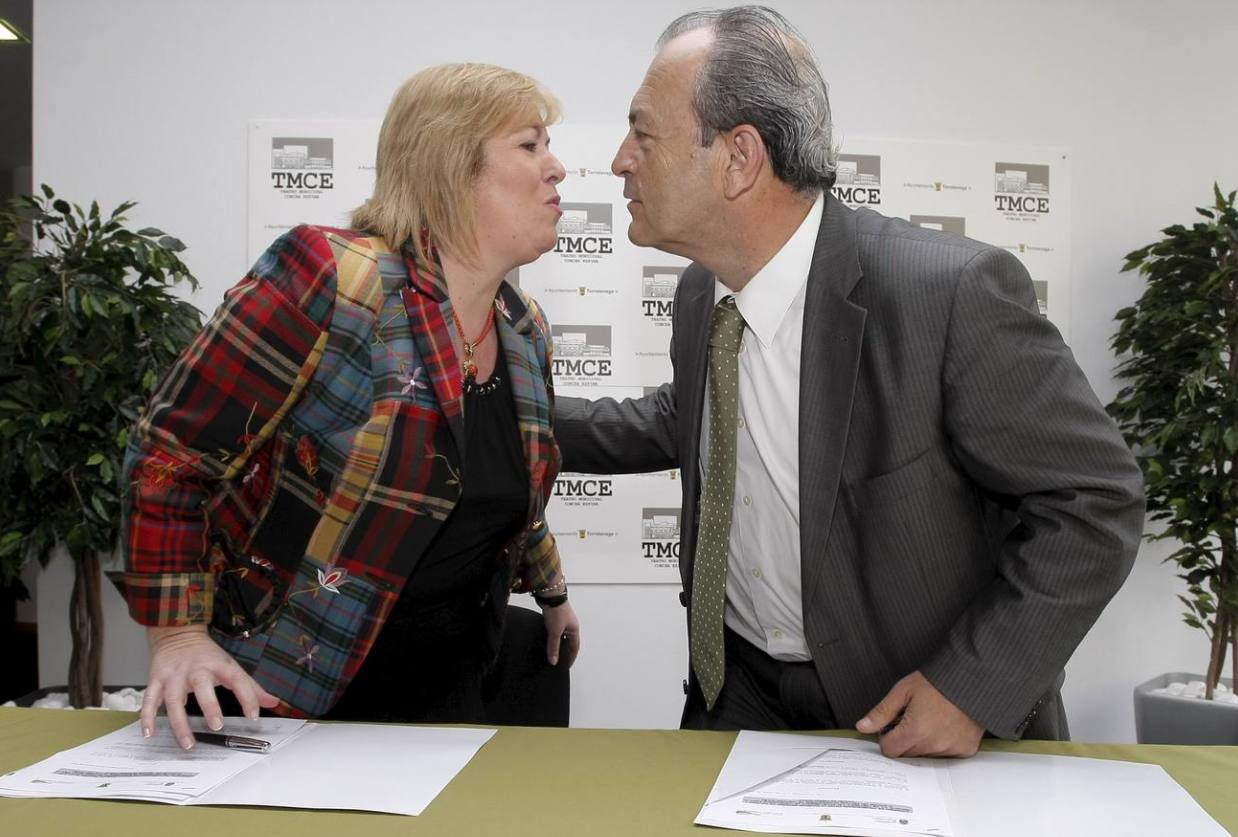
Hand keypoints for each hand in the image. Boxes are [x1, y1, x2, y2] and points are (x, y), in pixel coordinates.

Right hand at [142, 625, 279, 748]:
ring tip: (188, 743)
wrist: (178, 634)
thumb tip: (274, 702)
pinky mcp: (156, 680)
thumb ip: (251, 687)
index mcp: (219, 665)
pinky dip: (148, 717)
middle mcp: (196, 669)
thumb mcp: (231, 666)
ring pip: (173, 699)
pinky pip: (150, 700)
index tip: (254, 716)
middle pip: (202, 686)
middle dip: (210, 706)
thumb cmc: (208, 656)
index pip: (238, 680)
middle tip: (217, 727)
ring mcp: (174, 675)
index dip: (248, 697)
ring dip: (179, 723)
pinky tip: (149, 734)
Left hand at [540, 600, 580, 666]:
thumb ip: (554, 647)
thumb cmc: (557, 610)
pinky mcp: (555, 616)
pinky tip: (546, 638)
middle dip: (565, 651)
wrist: (550, 595)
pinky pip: (555, 630)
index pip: (575, 647)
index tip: (567, 665)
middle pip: (569, 641)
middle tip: (559, 660)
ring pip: (562, 635)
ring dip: (558, 643)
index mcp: (574, 629)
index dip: (571, 657)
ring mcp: (563, 620)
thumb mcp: (555, 632)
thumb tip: (553, 661)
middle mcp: (570, 625)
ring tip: (552, 651)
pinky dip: (552, 636)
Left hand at [856, 671, 983, 757]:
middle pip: (906, 755)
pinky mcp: (965, 750)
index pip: (889, 750)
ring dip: (922, 744)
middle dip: (903, 740)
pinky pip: (945, 756)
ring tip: (929, 722)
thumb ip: (882, 712)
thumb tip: (863, 727)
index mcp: (915, 731)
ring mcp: (951, 749)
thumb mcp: (903, 691)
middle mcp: (933, 745)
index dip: (887, 737)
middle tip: (911, 720)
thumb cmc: (936, 683)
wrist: (971, 679)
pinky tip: (944, 727)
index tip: (892, 725)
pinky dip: (942, 745)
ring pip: (925, 756)